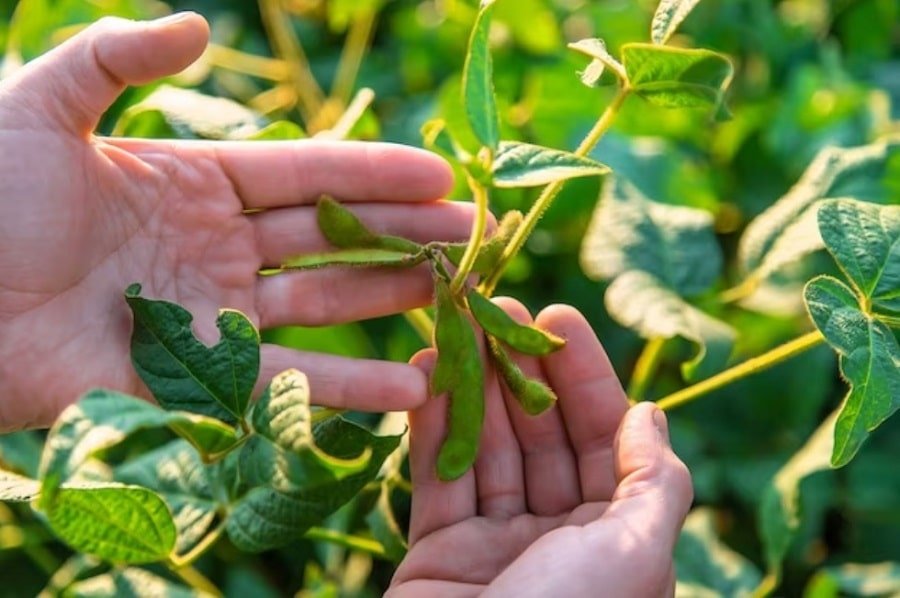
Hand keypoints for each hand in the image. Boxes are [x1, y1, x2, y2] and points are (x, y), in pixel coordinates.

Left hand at [0, 13, 471, 429]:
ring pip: (322, 308)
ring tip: (456, 302)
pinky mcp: (196, 383)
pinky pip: (287, 386)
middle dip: (403, 235)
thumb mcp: (40, 108)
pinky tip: (411, 389)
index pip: (305, 175)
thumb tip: (199, 25)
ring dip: (390, 305)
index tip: (441, 173)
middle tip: (471, 235)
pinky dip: (349, 389)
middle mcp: (216, 249)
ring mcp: (212, 318)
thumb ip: (115, 56)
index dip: (374, 173)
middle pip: (331, 239)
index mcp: (193, 183)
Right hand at [390, 301, 692, 596]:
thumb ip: (655, 482)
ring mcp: (497, 544)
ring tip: (454, 325)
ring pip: (487, 449)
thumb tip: (654, 412)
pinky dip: (430, 427)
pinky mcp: (438, 553)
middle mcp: (560, 537)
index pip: (605, 436)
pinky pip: (436, 478)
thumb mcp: (636, 554)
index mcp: (617, 537)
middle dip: (520, 369)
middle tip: (496, 305)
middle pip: (542, 434)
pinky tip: (423, 374)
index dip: (585, 374)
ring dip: (472, 386)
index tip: (557, 314)